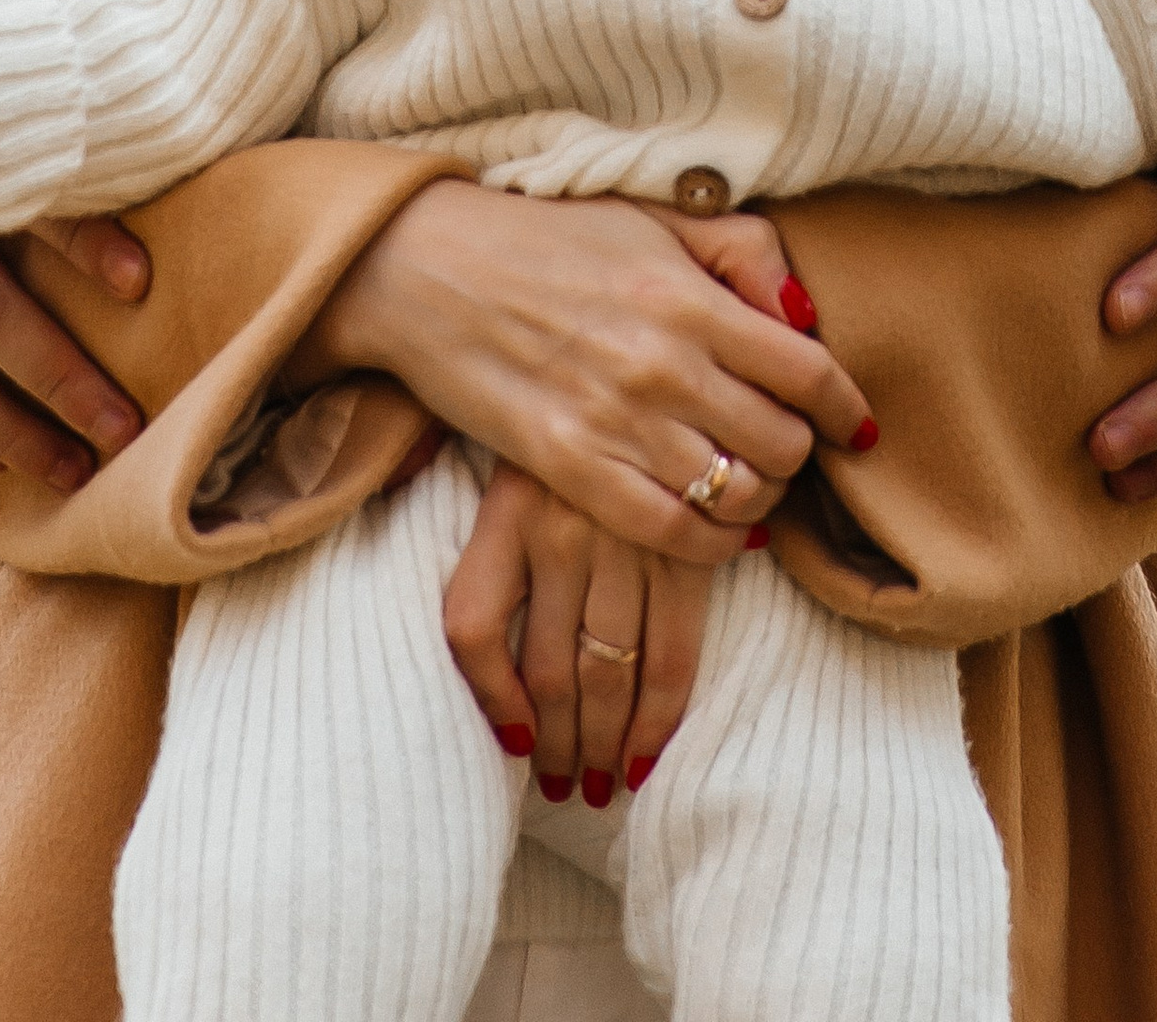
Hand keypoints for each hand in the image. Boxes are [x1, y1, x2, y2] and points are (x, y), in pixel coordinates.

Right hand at [294, 186, 869, 559]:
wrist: (430, 269)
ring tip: (749, 482)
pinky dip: (711, 542)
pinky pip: (672, 533)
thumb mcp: (652, 218)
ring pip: (736, 495)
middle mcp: (662, 364)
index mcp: (687, 296)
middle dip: (799, 453)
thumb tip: (806, 313)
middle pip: (782, 443)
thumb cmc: (549, 239)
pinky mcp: (570, 469)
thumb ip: (742, 251)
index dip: (844, 407)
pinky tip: (716, 526)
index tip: (851, 424)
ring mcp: (615, 423)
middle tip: (786, 448)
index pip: (808, 371)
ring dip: (758, 497)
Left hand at [444, 462, 726, 803]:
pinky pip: (672, 657)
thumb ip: (495, 546)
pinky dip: (657, 720)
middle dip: (554, 744)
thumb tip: (496, 666)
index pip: (471, 626)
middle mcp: (560, 531)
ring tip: (596, 784)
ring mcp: (627, 544)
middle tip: (560, 785)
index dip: (487, 699)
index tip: (510, 744)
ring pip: (606, 675)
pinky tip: (643, 758)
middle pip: (547, 671)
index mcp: (505, 510)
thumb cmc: (576, 434)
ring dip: (600, 746)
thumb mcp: (516, 466)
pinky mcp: (685, 554)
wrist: (644, 370)